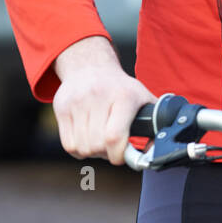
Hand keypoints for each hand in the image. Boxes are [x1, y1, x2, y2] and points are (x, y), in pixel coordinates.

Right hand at [52, 36, 156, 165]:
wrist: (90, 66)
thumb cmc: (121, 88)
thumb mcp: (142, 98)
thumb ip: (155, 123)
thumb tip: (159, 149)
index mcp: (123, 97)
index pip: (114, 136)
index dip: (118, 154)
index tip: (123, 156)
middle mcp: (97, 97)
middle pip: (97, 145)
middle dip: (106, 153)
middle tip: (111, 147)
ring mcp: (77, 102)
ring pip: (81, 147)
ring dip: (92, 152)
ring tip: (99, 141)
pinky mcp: (61, 108)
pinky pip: (68, 144)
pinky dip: (78, 149)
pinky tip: (86, 139)